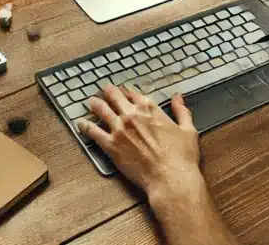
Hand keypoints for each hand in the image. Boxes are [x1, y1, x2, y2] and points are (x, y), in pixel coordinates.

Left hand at [79, 86, 203, 200]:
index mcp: (150, 110)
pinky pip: (93, 132)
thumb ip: (181, 111)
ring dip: (95, 104)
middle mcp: (132, 116)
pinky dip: (85, 126)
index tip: (123, 91)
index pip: (133, 94)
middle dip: (108, 92)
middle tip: (104, 91)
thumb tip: (178, 97)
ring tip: (91, 102)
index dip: (126, 92)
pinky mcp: (111, 145)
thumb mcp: (188, 130)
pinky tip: (80, 123)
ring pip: (101, 110)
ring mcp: (119, 129)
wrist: (170, 178)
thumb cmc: (181, 157)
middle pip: (114, 97)